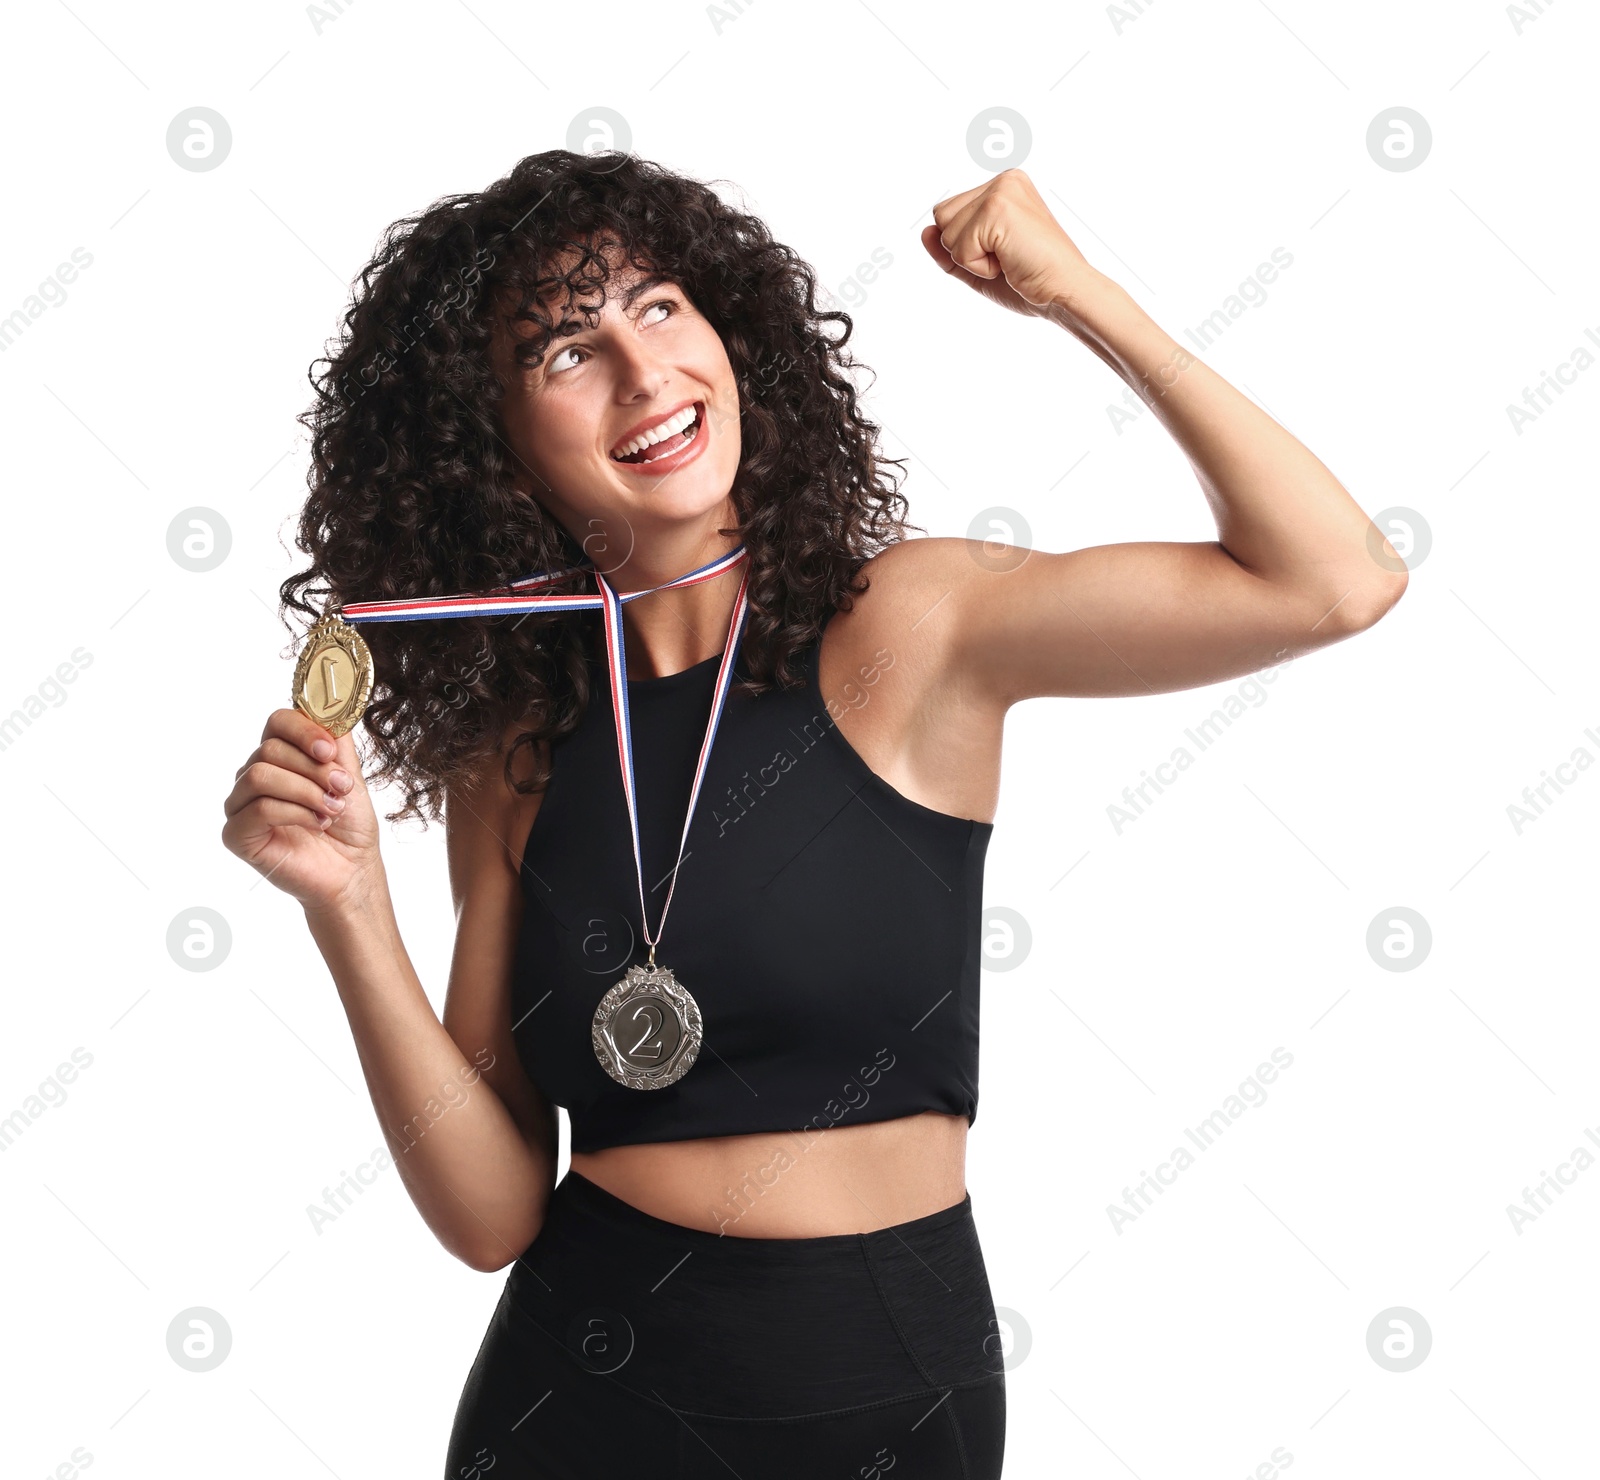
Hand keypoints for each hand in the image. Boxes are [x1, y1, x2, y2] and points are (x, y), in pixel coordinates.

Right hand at [221, 708, 384, 914]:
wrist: (352, 869)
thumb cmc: (349, 825)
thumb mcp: (350, 775)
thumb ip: (337, 742)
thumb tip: (330, 708)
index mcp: (281, 756)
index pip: (277, 722)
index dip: (304, 731)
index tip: (330, 751)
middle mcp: (254, 776)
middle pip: (269, 749)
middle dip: (313, 769)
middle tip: (341, 789)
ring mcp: (242, 805)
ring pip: (261, 776)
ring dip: (306, 792)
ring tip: (331, 810)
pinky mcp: (237, 834)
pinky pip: (258, 809)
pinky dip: (295, 813)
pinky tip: (315, 825)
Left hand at [921, 169, 1102, 318]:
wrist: (1064, 292)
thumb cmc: (1031, 281)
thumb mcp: (980, 265)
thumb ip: (949, 249)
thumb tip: (925, 232)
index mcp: (1004, 187)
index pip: (949, 214)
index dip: (966, 246)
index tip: (1005, 252)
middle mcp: (1004, 181)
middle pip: (942, 216)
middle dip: (964, 248)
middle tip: (1005, 256)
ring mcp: (1002, 191)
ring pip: (946, 231)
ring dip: (972, 258)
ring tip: (1008, 258)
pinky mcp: (998, 208)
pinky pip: (959, 248)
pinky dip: (979, 266)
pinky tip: (1009, 261)